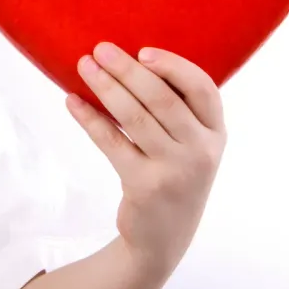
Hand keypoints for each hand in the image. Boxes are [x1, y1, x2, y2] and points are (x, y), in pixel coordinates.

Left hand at [66, 42, 225, 265]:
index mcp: (215, 133)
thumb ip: (178, 110)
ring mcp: (174, 170)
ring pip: (135, 117)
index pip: (202, 89)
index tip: (142, 51)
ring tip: (84, 66)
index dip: (173, 66)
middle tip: (100, 49)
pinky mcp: (144, 185)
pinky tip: (72, 102)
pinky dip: (90, 119)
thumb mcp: (190, 145)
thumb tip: (130, 60)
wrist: (163, 238)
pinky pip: (112, 142)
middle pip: (162, 99)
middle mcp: (201, 151)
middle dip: (128, 70)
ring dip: (106, 87)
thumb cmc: (173, 175)